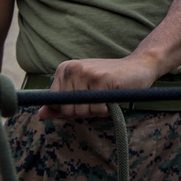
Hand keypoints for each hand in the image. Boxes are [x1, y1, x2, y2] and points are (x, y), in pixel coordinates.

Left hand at [39, 57, 158, 119]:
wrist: (140, 66)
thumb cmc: (111, 81)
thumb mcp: (84, 90)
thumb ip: (62, 102)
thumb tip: (41, 114)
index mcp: (64, 69)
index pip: (54, 103)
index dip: (71, 109)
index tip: (87, 99)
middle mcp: (72, 68)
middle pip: (66, 109)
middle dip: (84, 112)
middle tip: (99, 99)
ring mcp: (86, 73)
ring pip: (80, 111)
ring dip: (96, 111)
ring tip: (106, 97)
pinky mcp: (100, 79)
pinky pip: (96, 109)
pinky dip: (106, 110)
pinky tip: (113, 97)